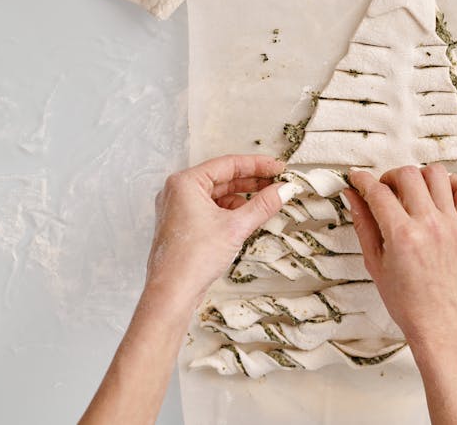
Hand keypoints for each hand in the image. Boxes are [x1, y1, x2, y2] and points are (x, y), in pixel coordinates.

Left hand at [147, 155, 285, 308]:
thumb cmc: (192, 259)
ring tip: (267, 200)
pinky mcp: (183, 225)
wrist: (172, 293)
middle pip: (223, 178)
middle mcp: (178, 192)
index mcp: (185, 183)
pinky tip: (248, 216)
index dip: (258, 165)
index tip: (279, 168)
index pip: (228, 164)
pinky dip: (231, 210)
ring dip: (243, 196)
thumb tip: (284, 189)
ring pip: (218, 194)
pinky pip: (212, 209)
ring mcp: (179, 209)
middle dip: (252, 181)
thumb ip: (263, 205)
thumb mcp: (236, 227)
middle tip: (278, 182)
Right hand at [345, 164, 456, 345]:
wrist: (440, 322)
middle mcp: (429, 224)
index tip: (356, 178)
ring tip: (409, 192)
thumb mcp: (375, 263)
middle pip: (408, 174)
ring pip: (437, 173)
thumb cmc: (405, 300)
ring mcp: (451, 223)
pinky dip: (451, 183)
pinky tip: (437, 195)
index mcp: (402, 236)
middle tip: (382, 191)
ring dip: (419, 176)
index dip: (362, 180)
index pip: (378, 192)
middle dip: (389, 177)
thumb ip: (363, 224)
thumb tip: (351, 195)